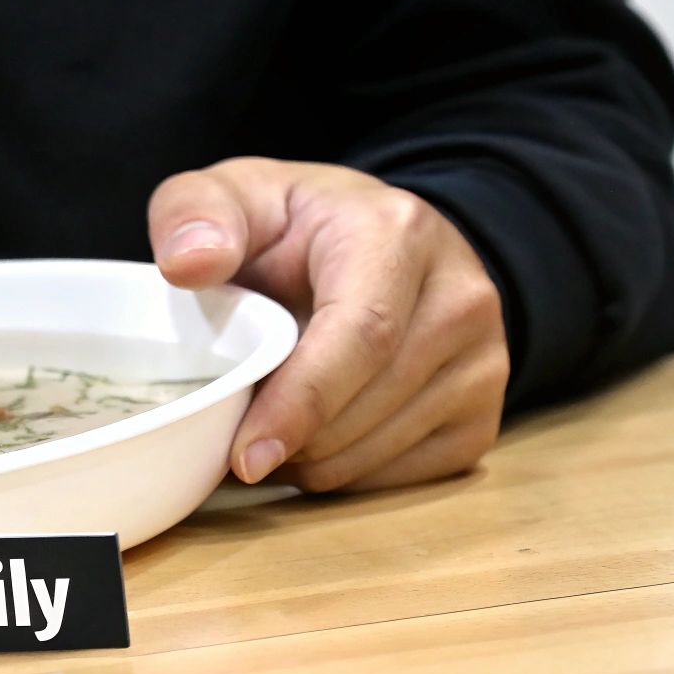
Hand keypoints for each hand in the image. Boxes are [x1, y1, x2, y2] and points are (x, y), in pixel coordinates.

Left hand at [148, 157, 509, 491]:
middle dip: (291, 438)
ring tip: (271, 422)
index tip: (245, 454)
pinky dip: (346, 473)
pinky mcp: (485, 412)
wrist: (370, 242)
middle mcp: (461, 294)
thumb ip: (193, 214)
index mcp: (396, 234)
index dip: (301, 404)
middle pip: (371, 403)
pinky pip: (408, 476)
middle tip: (232, 433)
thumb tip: (188, 264)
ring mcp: (485, 358)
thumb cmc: (288, 228)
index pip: (362, 335)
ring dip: (311, 460)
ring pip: (385, 447)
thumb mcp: (233, 197)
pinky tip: (314, 436)